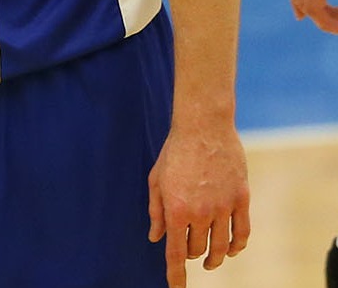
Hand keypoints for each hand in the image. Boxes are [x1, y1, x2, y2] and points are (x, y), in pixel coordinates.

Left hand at [147, 124, 249, 287]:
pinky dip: (238, 247)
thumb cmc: (175, 150)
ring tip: (209, 260)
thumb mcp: (156, 179)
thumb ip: (156, 211)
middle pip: (196, 250)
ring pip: (221, 247)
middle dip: (190, 253)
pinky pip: (242, 234)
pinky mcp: (241, 199)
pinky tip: (232, 249)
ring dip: (214, 258)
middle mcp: (200, 213)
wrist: (203, 125)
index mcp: (176, 209)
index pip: (175, 254)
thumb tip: (156, 239)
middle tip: (187, 248)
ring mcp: (223, 207)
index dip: (176, 277)